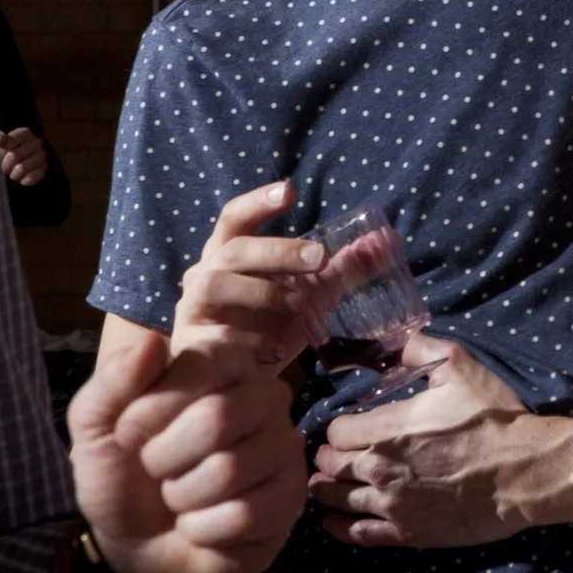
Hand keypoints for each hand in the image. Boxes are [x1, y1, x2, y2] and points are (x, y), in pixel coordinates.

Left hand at [0, 126, 48, 185]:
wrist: (26, 167)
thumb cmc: (10, 153)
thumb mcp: (2, 144)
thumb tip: (0, 137)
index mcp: (25, 133)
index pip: (8, 143)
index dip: (0, 154)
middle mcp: (36, 142)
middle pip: (14, 156)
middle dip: (5, 166)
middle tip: (4, 169)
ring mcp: (43, 155)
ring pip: (22, 168)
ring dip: (14, 174)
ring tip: (13, 174)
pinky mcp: (46, 168)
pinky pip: (32, 177)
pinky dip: (24, 180)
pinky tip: (22, 179)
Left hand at [68, 336, 305, 572]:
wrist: (137, 543)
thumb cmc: (123, 472)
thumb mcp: (97, 427)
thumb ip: (113, 382)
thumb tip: (152, 345)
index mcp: (222, 360)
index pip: (201, 364)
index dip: (152, 408)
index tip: (129, 432)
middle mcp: (264, 393)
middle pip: (217, 418)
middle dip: (164, 458)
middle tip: (156, 469)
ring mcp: (284, 445)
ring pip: (229, 471)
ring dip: (181, 497)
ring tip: (179, 496)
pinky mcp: (290, 497)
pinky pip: (244, 516)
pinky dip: (202, 529)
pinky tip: (201, 523)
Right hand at [173, 182, 323, 365]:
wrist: (236, 382)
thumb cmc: (266, 326)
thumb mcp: (305, 296)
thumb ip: (338, 271)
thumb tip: (382, 243)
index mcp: (228, 253)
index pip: (235, 216)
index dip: (258, 202)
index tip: (289, 190)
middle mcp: (203, 273)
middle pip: (234, 249)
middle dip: (278, 251)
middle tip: (320, 258)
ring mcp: (191, 308)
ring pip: (214, 284)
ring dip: (261, 291)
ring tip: (298, 305)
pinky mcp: (190, 343)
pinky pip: (214, 333)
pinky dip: (248, 339)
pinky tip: (273, 348)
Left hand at [311, 331, 536, 548]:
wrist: (524, 472)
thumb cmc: (493, 418)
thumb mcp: (458, 366)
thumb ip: (418, 350)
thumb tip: (393, 341)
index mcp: (388, 428)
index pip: (336, 431)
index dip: (339, 427)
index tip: (347, 426)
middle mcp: (380, 469)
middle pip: (330, 467)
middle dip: (328, 458)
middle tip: (331, 455)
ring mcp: (392, 505)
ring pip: (337, 500)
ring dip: (326, 491)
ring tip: (323, 486)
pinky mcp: (408, 534)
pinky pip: (358, 534)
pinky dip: (339, 527)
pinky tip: (333, 521)